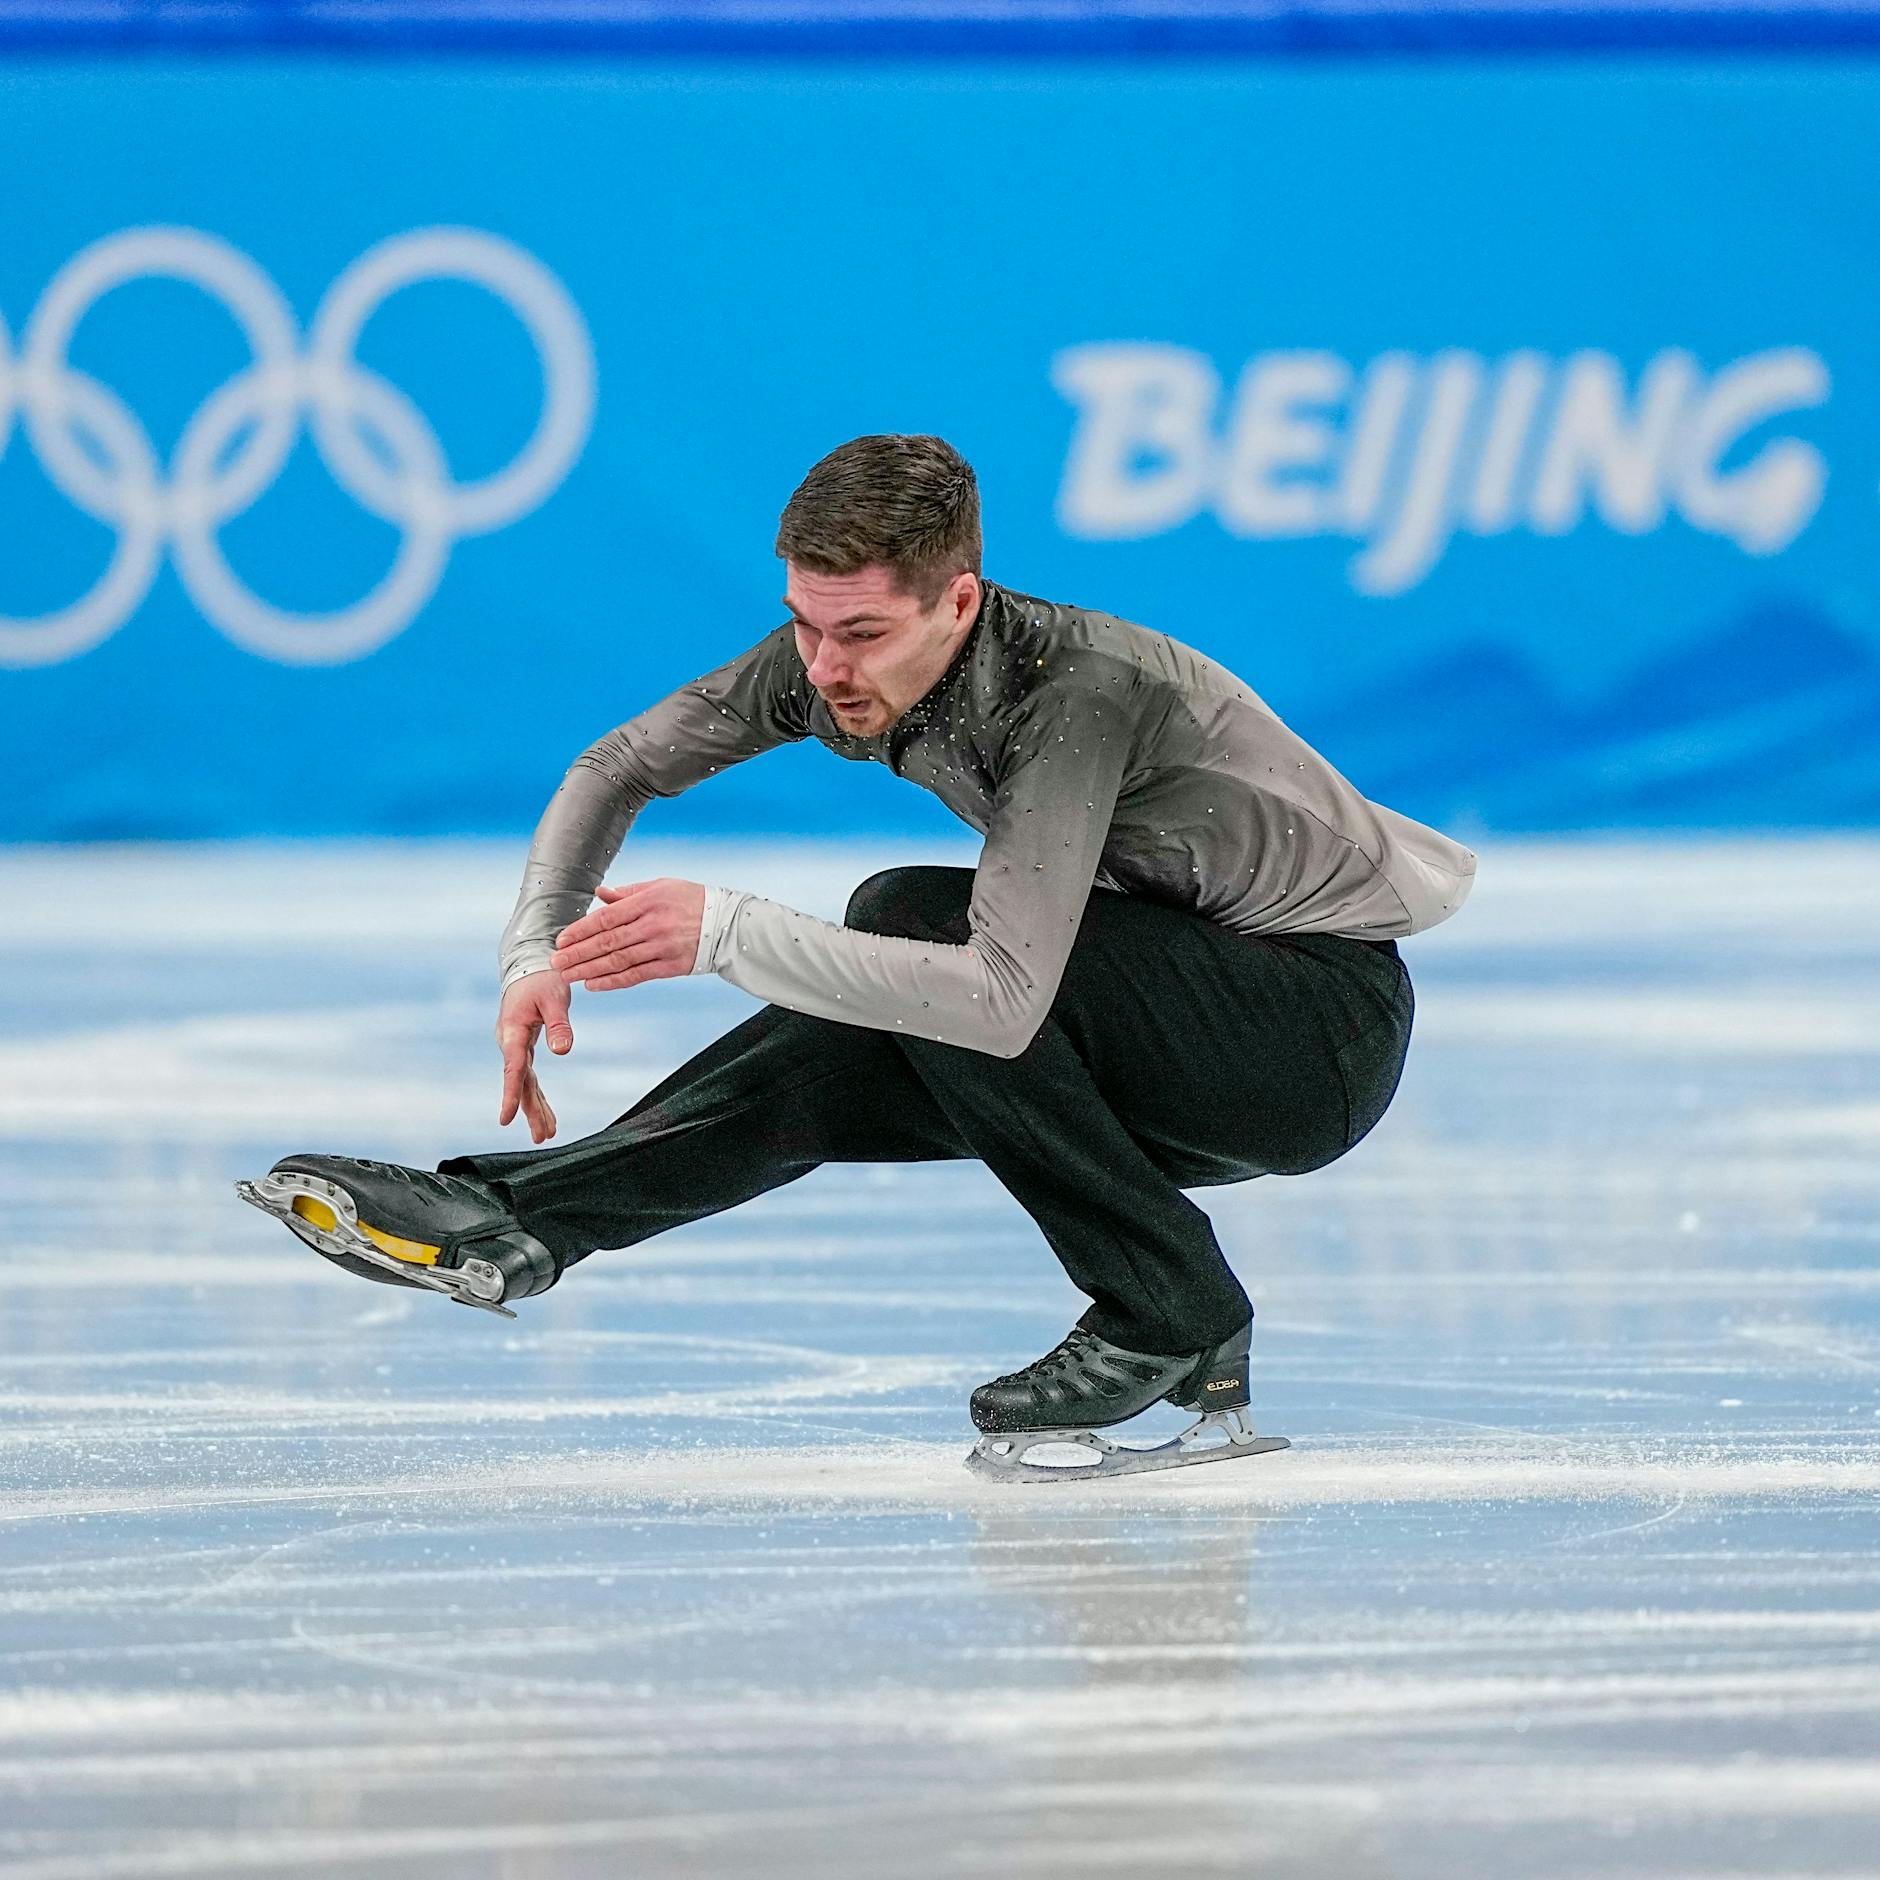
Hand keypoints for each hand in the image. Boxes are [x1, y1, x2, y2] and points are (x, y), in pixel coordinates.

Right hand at [496, 970, 572, 1142]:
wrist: (528, 966)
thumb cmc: (541, 979)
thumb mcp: (555, 998)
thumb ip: (559, 1024)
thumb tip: (563, 1051)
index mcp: (513, 1031)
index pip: (513, 1068)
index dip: (511, 1094)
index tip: (506, 1119)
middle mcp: (510, 1043)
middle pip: (520, 1082)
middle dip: (530, 1110)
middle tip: (543, 1136)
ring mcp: (515, 1047)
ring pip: (524, 1083)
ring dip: (535, 1108)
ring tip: (547, 1134)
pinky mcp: (523, 1047)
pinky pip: (529, 1076)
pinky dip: (537, 1095)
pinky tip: (545, 1114)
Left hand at [552, 878, 706, 991]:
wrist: (728, 924)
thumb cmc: (692, 901)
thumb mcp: (661, 887)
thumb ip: (629, 893)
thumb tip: (600, 895)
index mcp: (648, 901)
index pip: (606, 918)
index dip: (581, 931)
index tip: (561, 940)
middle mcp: (652, 925)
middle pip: (607, 942)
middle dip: (578, 954)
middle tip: (555, 963)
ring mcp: (662, 947)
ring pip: (618, 961)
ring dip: (589, 970)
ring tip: (568, 975)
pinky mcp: (670, 966)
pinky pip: (636, 975)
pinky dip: (613, 981)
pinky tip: (593, 984)